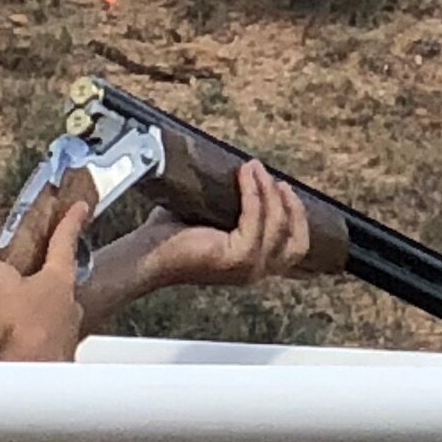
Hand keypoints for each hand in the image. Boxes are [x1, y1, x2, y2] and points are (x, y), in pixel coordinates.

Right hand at [0, 183, 87, 362]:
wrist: (30, 375)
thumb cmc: (23, 328)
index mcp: (59, 278)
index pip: (65, 241)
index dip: (70, 221)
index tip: (81, 207)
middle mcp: (70, 303)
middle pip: (56, 281)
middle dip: (41, 277)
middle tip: (23, 278)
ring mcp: (66, 331)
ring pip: (49, 312)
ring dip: (31, 312)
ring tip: (5, 317)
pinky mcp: (56, 355)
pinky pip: (40, 338)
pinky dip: (25, 337)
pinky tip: (7, 343)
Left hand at [101, 158, 311, 297]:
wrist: (144, 253)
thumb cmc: (172, 235)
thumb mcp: (214, 218)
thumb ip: (236, 207)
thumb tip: (251, 172)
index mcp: (253, 266)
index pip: (295, 248)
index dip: (297, 217)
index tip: (283, 188)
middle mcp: (254, 273)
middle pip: (296, 240)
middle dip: (291, 207)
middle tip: (276, 180)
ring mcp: (248, 268)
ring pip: (277, 225)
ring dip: (268, 191)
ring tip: (254, 168)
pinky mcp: (237, 257)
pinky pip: (256, 218)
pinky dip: (254, 193)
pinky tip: (245, 174)